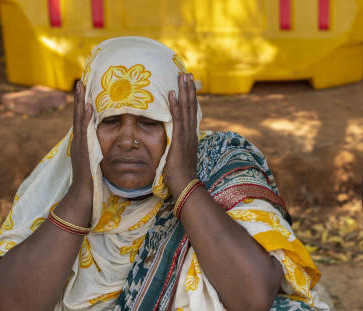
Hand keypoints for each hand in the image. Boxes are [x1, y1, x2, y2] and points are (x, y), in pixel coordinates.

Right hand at [67, 80, 93, 204]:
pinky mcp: (81, 150)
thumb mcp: (96, 162)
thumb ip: (98, 151)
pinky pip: (83, 131)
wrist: (83, 196)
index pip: (82, 119)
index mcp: (82, 143)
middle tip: (80, 80)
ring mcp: (78, 145)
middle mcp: (77, 141)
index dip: (82, 104)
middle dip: (78, 98)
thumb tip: (107, 145)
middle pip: (77, 115)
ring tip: (81, 86)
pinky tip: (87, 107)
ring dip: (79, 102)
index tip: (85, 89)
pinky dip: (84, 118)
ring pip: (77, 119)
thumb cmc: (91, 182)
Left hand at [165, 72, 199, 196]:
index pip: (191, 113)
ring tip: (182, 77)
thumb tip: (171, 144)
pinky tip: (172, 94)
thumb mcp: (179, 157)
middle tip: (187, 74)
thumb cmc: (180, 175)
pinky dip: (175, 105)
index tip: (188, 85)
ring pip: (186, 109)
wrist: (185, 185)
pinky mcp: (180, 139)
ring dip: (184, 92)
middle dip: (189, 90)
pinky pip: (177, 118)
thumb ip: (176, 147)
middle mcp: (191, 133)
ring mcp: (186, 135)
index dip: (190, 98)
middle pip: (191, 106)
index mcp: (191, 136)